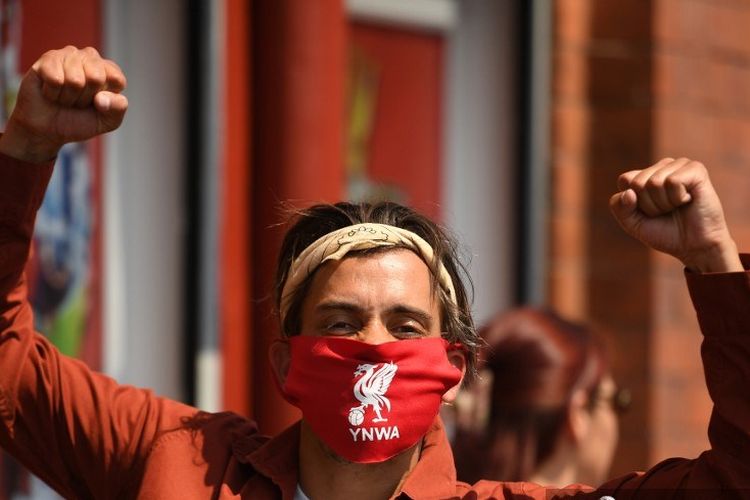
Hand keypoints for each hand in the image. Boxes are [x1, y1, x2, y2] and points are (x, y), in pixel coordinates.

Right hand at [0, 45, 127, 162]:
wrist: (47, 129)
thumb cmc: (79, 121)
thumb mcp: (107, 121)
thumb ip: (117, 109)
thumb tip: (102, 97)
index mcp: (110, 70)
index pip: (116, 79)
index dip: (105, 99)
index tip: (97, 104)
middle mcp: (90, 58)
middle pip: (96, 78)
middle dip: (85, 98)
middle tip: (77, 102)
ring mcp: (69, 55)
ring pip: (75, 80)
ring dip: (68, 97)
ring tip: (63, 97)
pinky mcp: (47, 59)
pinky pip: (55, 79)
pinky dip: (52, 93)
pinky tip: (50, 92)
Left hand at [609, 158, 742, 272]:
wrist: (695, 246)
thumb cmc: (665, 233)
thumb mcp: (633, 224)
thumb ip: (620, 208)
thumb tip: (629, 192)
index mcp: (645, 175)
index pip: (625, 180)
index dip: (632, 203)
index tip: (648, 212)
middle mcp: (661, 167)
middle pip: (638, 183)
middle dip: (649, 205)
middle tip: (665, 212)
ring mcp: (679, 165)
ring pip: (654, 182)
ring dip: (664, 204)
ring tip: (677, 207)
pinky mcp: (696, 169)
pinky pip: (672, 182)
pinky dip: (677, 198)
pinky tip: (688, 200)